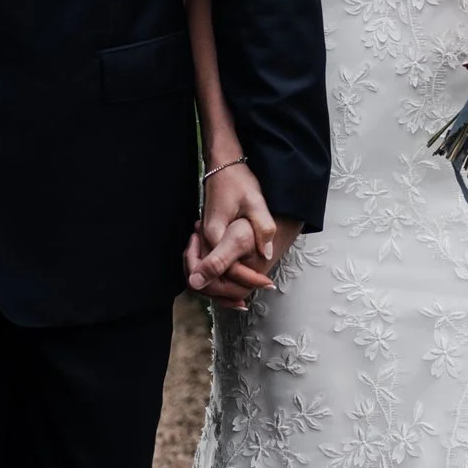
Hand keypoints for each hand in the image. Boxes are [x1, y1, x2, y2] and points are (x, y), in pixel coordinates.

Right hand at [187, 160, 302, 307]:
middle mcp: (203, 240)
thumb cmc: (239, 182)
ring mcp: (201, 240)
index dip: (246, 281)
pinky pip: (204, 266)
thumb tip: (265, 255)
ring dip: (218, 290)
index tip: (267, 284)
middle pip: (206, 280)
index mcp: (214, 234)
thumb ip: (261, 228)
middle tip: (247, 302)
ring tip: (239, 301)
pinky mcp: (203, 238)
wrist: (223, 165)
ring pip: (201, 276)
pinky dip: (215, 279)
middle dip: (227, 294)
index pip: (225, 270)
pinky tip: (231, 284)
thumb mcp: (255, 202)